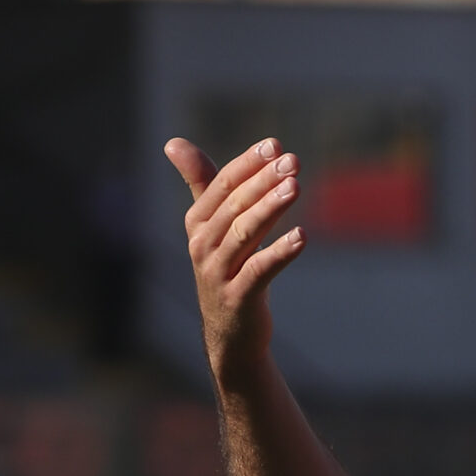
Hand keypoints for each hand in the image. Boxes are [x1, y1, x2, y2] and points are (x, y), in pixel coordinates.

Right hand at [166, 136, 306, 386]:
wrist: (229, 333)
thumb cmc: (226, 271)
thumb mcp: (213, 228)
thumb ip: (202, 185)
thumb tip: (172, 142)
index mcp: (198, 223)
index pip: (222, 185)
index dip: (248, 163)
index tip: (276, 144)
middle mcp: (203, 245)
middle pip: (235, 205)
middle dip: (264, 180)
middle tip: (293, 161)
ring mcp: (218, 272)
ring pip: (245, 233)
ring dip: (271, 208)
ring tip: (296, 187)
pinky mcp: (238, 297)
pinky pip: (260, 270)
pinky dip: (281, 252)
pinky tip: (302, 236)